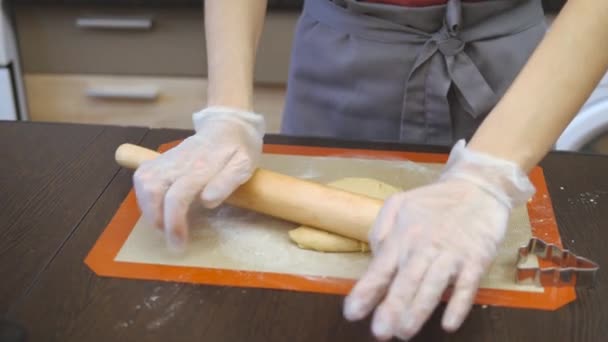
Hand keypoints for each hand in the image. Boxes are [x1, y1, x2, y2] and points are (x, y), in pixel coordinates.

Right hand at [132, 106, 264, 251]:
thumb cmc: (239, 149)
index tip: (179, 244)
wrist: (228, 125)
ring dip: (146, 207)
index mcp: (201, 167)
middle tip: (170, 235)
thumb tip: (207, 200)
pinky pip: (142, 175)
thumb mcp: (244, 165)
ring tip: (162, 222)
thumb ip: (227, 181)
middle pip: (152, 189)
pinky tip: (155, 205)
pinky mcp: (162, 158)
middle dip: (155, 218)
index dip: (174, 224)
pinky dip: (143, 194)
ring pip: (142, 181)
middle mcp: (179, 162)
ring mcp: (168, 159)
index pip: (177, 197)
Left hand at [343, 140, 534, 339]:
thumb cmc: (433, 202)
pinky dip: (458, 304)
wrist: (477, 187)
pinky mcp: (476, 260)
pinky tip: (449, 323)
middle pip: (406, 280)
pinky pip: (467, 286)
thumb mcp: (399, 205)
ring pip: (433, 285)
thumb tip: (375, 257)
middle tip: (380, 332)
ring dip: (419, 310)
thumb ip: (382, 230)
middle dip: (392, 307)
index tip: (352, 312)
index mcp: (403, 236)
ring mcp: (451, 255)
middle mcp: (424, 247)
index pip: (381, 268)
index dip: (366, 291)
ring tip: (404, 331)